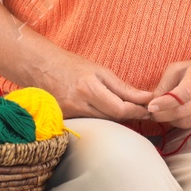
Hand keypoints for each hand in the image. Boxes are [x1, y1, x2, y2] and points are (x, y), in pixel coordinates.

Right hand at [39, 52, 153, 122]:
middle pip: (114, 119)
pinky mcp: (66, 121)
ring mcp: (71, 115)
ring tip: (129, 112)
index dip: (138, 111)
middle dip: (132, 116)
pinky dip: (103, 121)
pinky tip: (108, 115)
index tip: (150, 109)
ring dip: (118, 119)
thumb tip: (146, 97)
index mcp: (90, 88)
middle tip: (145, 112)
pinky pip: (91, 124)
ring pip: (104, 124)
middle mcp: (80, 104)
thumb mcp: (100, 71)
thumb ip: (122, 87)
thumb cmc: (72, 65)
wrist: (41, 68)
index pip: (120, 109)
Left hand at [145, 50, 190, 130]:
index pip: (183, 93)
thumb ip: (165, 83)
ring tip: (165, 114)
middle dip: (163, 115)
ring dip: (172, 121)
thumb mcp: (181, 67)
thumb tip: (153, 101)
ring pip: (188, 123)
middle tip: (153, 113)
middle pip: (183, 112)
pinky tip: (182, 115)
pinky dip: (185, 123)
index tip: (152, 106)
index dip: (165, 102)